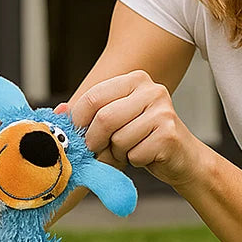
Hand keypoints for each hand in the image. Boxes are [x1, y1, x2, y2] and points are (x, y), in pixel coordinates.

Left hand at [67, 71, 207, 189]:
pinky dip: (134, 161)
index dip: (79, 121)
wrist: (183, 158)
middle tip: (97, 150)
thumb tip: (58, 112)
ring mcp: (163, 111)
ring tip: (130, 150)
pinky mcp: (169, 135)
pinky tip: (146, 156)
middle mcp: (152, 90)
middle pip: (104, 118)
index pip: (94, 96)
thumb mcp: (116, 121)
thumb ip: (89, 115)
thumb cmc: (143, 138)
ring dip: (117, 153)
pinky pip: (134, 154)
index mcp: (135, 79)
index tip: (78, 135)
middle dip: (95, 141)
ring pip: (118, 139)